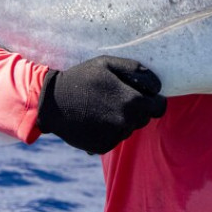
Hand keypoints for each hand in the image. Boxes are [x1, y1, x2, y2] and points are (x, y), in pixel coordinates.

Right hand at [37, 56, 167, 153]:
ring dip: (122, 119)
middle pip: (144, 118)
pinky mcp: (103, 147)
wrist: (52, 102)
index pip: (159, 107)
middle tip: (116, 97)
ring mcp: (114, 137)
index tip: (141, 93)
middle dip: (136, 108)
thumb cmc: (82, 78)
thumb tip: (157, 85)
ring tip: (101, 106)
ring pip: (129, 128)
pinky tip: (94, 118)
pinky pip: (116, 137)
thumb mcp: (107, 64)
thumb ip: (136, 70)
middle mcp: (126, 123)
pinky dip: (109, 129)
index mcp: (132, 102)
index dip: (153, 99)